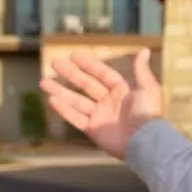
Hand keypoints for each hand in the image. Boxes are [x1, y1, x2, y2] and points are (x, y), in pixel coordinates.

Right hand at [39, 49, 162, 159]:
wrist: (145, 141)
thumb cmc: (148, 113)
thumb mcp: (148, 88)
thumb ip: (141, 70)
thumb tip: (144, 50)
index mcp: (123, 91)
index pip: (103, 74)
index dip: (89, 65)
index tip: (73, 55)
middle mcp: (110, 102)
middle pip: (87, 85)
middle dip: (71, 74)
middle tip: (55, 63)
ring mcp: (101, 116)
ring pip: (77, 101)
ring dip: (60, 91)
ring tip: (43, 82)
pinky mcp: (94, 130)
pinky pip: (76, 118)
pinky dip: (64, 110)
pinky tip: (51, 100)